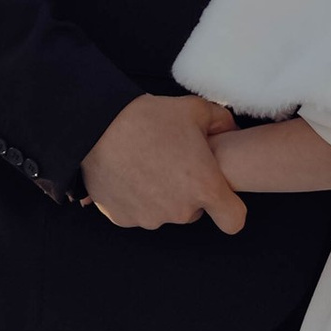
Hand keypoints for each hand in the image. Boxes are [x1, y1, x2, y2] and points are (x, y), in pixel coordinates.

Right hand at [80, 92, 246, 233]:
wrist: (97, 127)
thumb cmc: (149, 118)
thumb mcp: (195, 109)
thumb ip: (222, 122)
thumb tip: (232, 131)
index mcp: (205, 187)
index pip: (233, 220)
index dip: (230, 209)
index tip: (220, 196)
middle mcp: (180, 210)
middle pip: (194, 212)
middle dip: (189, 194)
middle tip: (174, 165)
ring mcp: (150, 218)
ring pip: (165, 212)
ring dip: (161, 196)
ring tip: (147, 166)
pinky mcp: (124, 218)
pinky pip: (137, 213)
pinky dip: (135, 199)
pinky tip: (128, 175)